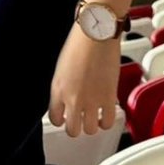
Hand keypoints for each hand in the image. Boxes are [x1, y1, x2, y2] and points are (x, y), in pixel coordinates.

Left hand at [47, 23, 120, 137]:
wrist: (95, 34)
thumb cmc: (78, 43)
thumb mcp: (61, 67)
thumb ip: (62, 86)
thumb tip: (66, 98)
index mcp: (57, 90)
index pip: (54, 119)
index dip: (61, 120)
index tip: (65, 117)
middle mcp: (73, 99)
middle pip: (73, 130)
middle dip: (76, 126)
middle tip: (80, 119)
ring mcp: (91, 101)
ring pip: (91, 130)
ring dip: (92, 125)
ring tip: (94, 116)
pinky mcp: (109, 98)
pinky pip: (108, 122)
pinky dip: (107, 121)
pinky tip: (105, 114)